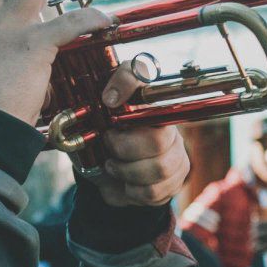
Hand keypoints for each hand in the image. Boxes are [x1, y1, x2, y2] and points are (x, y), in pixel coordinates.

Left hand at [93, 61, 189, 207]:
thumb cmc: (101, 142)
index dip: (124, 86)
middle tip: (109, 148)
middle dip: (124, 149)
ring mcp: (177, 150)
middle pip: (156, 139)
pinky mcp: (177, 177)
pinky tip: (126, 183)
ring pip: (159, 168)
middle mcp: (168, 122)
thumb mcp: (90, 121)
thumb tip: (110, 99)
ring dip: (127, 173)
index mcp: (145, 100)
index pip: (141, 75)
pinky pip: (156, 190)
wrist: (107, 173)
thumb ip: (95, 100)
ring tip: (114, 167)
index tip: (107, 101)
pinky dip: (133, 191)